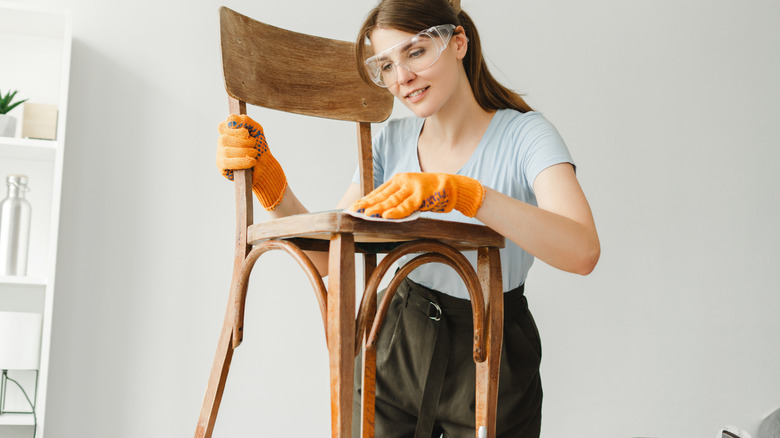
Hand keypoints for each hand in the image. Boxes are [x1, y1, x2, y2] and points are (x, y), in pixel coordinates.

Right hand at [216, 114, 286, 209]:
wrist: (265, 166)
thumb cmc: (259, 147)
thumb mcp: (256, 130)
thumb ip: (246, 120)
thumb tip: (231, 119)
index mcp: (227, 132)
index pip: (223, 126)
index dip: (234, 129)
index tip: (247, 133)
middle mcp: (221, 142)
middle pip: (225, 139)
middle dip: (244, 142)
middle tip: (254, 144)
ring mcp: (220, 154)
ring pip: (227, 151)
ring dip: (245, 152)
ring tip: (255, 154)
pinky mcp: (222, 166)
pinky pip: (228, 163)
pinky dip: (242, 162)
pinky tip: (252, 162)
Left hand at [350, 172, 484, 218]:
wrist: (452, 186)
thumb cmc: (431, 192)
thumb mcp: (411, 191)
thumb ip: (398, 198)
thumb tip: (382, 210)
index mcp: (399, 179)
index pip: (378, 191)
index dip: (365, 199)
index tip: (353, 206)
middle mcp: (403, 181)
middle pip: (381, 195)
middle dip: (366, 204)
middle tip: (353, 211)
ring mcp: (412, 188)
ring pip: (391, 200)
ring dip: (377, 208)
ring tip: (365, 214)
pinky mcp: (422, 196)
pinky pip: (406, 206)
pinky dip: (396, 212)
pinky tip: (386, 216)